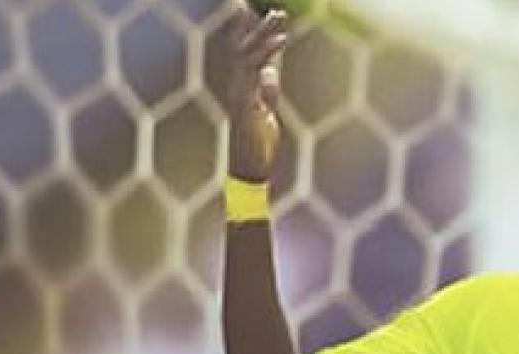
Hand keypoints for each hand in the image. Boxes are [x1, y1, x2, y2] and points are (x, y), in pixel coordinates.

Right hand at [226, 3, 288, 181]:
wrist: (250, 171)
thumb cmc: (258, 146)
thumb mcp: (266, 113)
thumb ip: (267, 92)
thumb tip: (270, 73)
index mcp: (243, 88)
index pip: (243, 54)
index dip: (247, 31)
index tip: (249, 9)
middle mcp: (237, 87)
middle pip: (244, 49)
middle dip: (259, 28)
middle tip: (277, 11)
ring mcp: (239, 94)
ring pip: (247, 55)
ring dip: (264, 34)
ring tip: (279, 17)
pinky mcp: (244, 102)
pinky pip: (254, 71)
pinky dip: (267, 53)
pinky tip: (281, 40)